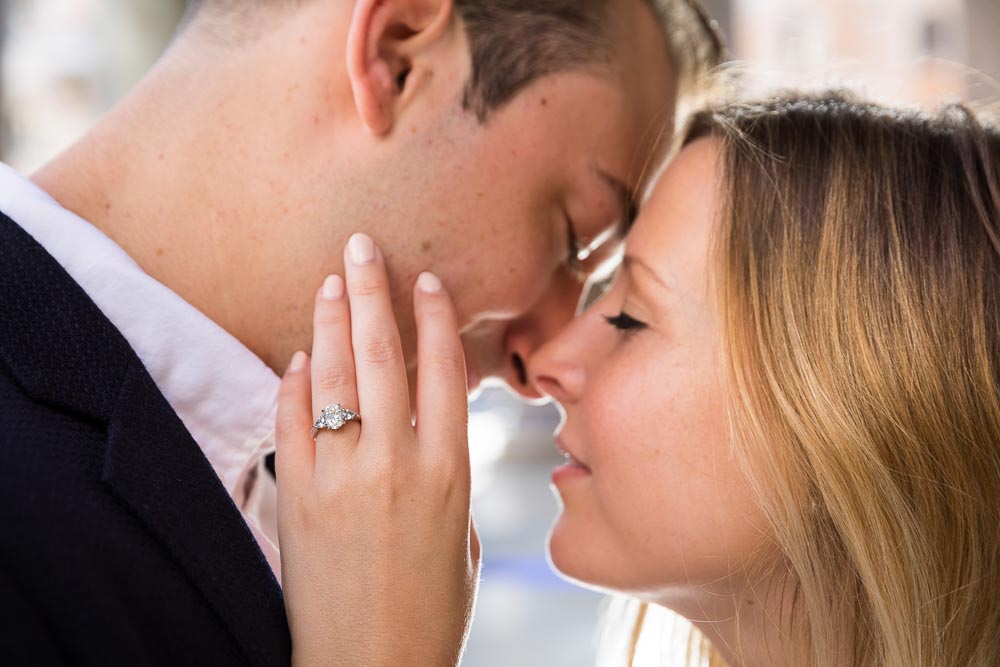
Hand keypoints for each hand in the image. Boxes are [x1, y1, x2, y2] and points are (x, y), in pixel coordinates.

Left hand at [275, 233, 480, 666]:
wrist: (372, 666)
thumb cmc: (433, 610)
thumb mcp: (462, 536)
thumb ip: (445, 475)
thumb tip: (424, 433)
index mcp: (449, 471)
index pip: (442, 370)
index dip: (433, 316)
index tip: (424, 278)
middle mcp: (396, 462)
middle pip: (384, 354)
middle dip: (371, 291)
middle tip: (361, 246)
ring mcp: (342, 476)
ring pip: (337, 376)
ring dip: (332, 322)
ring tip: (329, 281)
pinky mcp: (298, 497)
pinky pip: (295, 422)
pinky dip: (297, 383)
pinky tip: (301, 355)